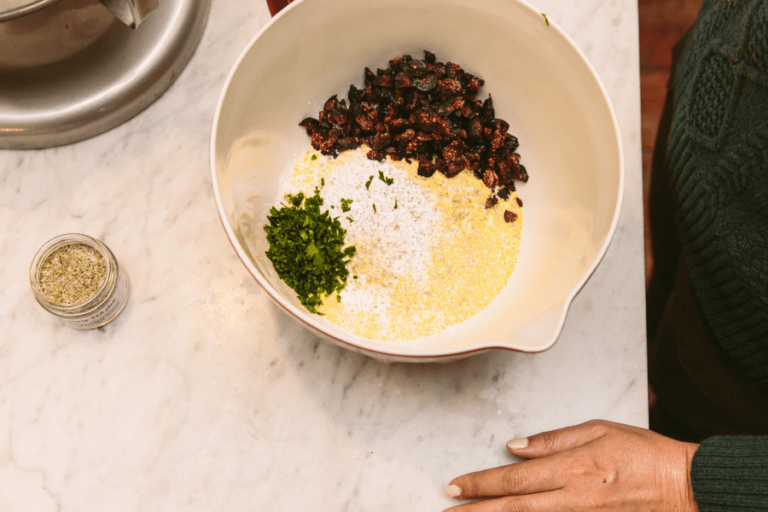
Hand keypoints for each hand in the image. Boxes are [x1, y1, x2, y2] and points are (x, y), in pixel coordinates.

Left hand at [445, 420, 699, 511]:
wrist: (685, 486)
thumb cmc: (642, 452)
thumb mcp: (597, 430)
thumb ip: (553, 440)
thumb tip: (515, 446)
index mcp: (570, 468)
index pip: (513, 479)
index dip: (480, 484)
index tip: (454, 486)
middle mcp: (571, 498)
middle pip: (513, 509)